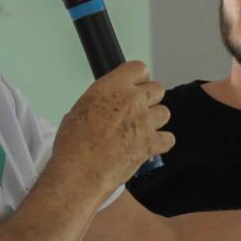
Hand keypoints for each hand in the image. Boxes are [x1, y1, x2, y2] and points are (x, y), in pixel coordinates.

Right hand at [52, 62, 173, 194]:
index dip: (139, 79)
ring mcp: (144, 121)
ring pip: (164, 113)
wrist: (79, 172)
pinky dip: (160, 144)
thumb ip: (102, 101)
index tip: (135, 88)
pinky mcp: (152, 142)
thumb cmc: (72, 145)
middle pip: (157, 89)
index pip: (138, 68)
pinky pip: (168, 138)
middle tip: (137, 112)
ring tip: (139, 132)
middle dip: (149, 100)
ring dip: (154, 121)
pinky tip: (148, 148)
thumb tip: (108, 106)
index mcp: (111, 87)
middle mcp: (131, 100)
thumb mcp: (80, 109)